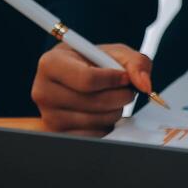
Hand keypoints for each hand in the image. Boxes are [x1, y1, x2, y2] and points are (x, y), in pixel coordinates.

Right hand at [32, 42, 153, 135]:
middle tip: (126, 89)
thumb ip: (135, 63)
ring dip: (116, 110)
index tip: (125, 77)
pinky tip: (102, 112)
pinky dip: (106, 125)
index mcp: (51, 63)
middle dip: (121, 96)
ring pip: (98, 120)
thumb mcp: (115, 53)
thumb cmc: (94, 63)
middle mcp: (43, 90)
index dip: (114, 80)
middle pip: (95, 102)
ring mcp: (49, 115)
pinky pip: (95, 134)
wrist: (78, 78)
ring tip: (112, 99)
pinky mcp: (58, 133)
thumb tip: (145, 85)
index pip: (87, 79)